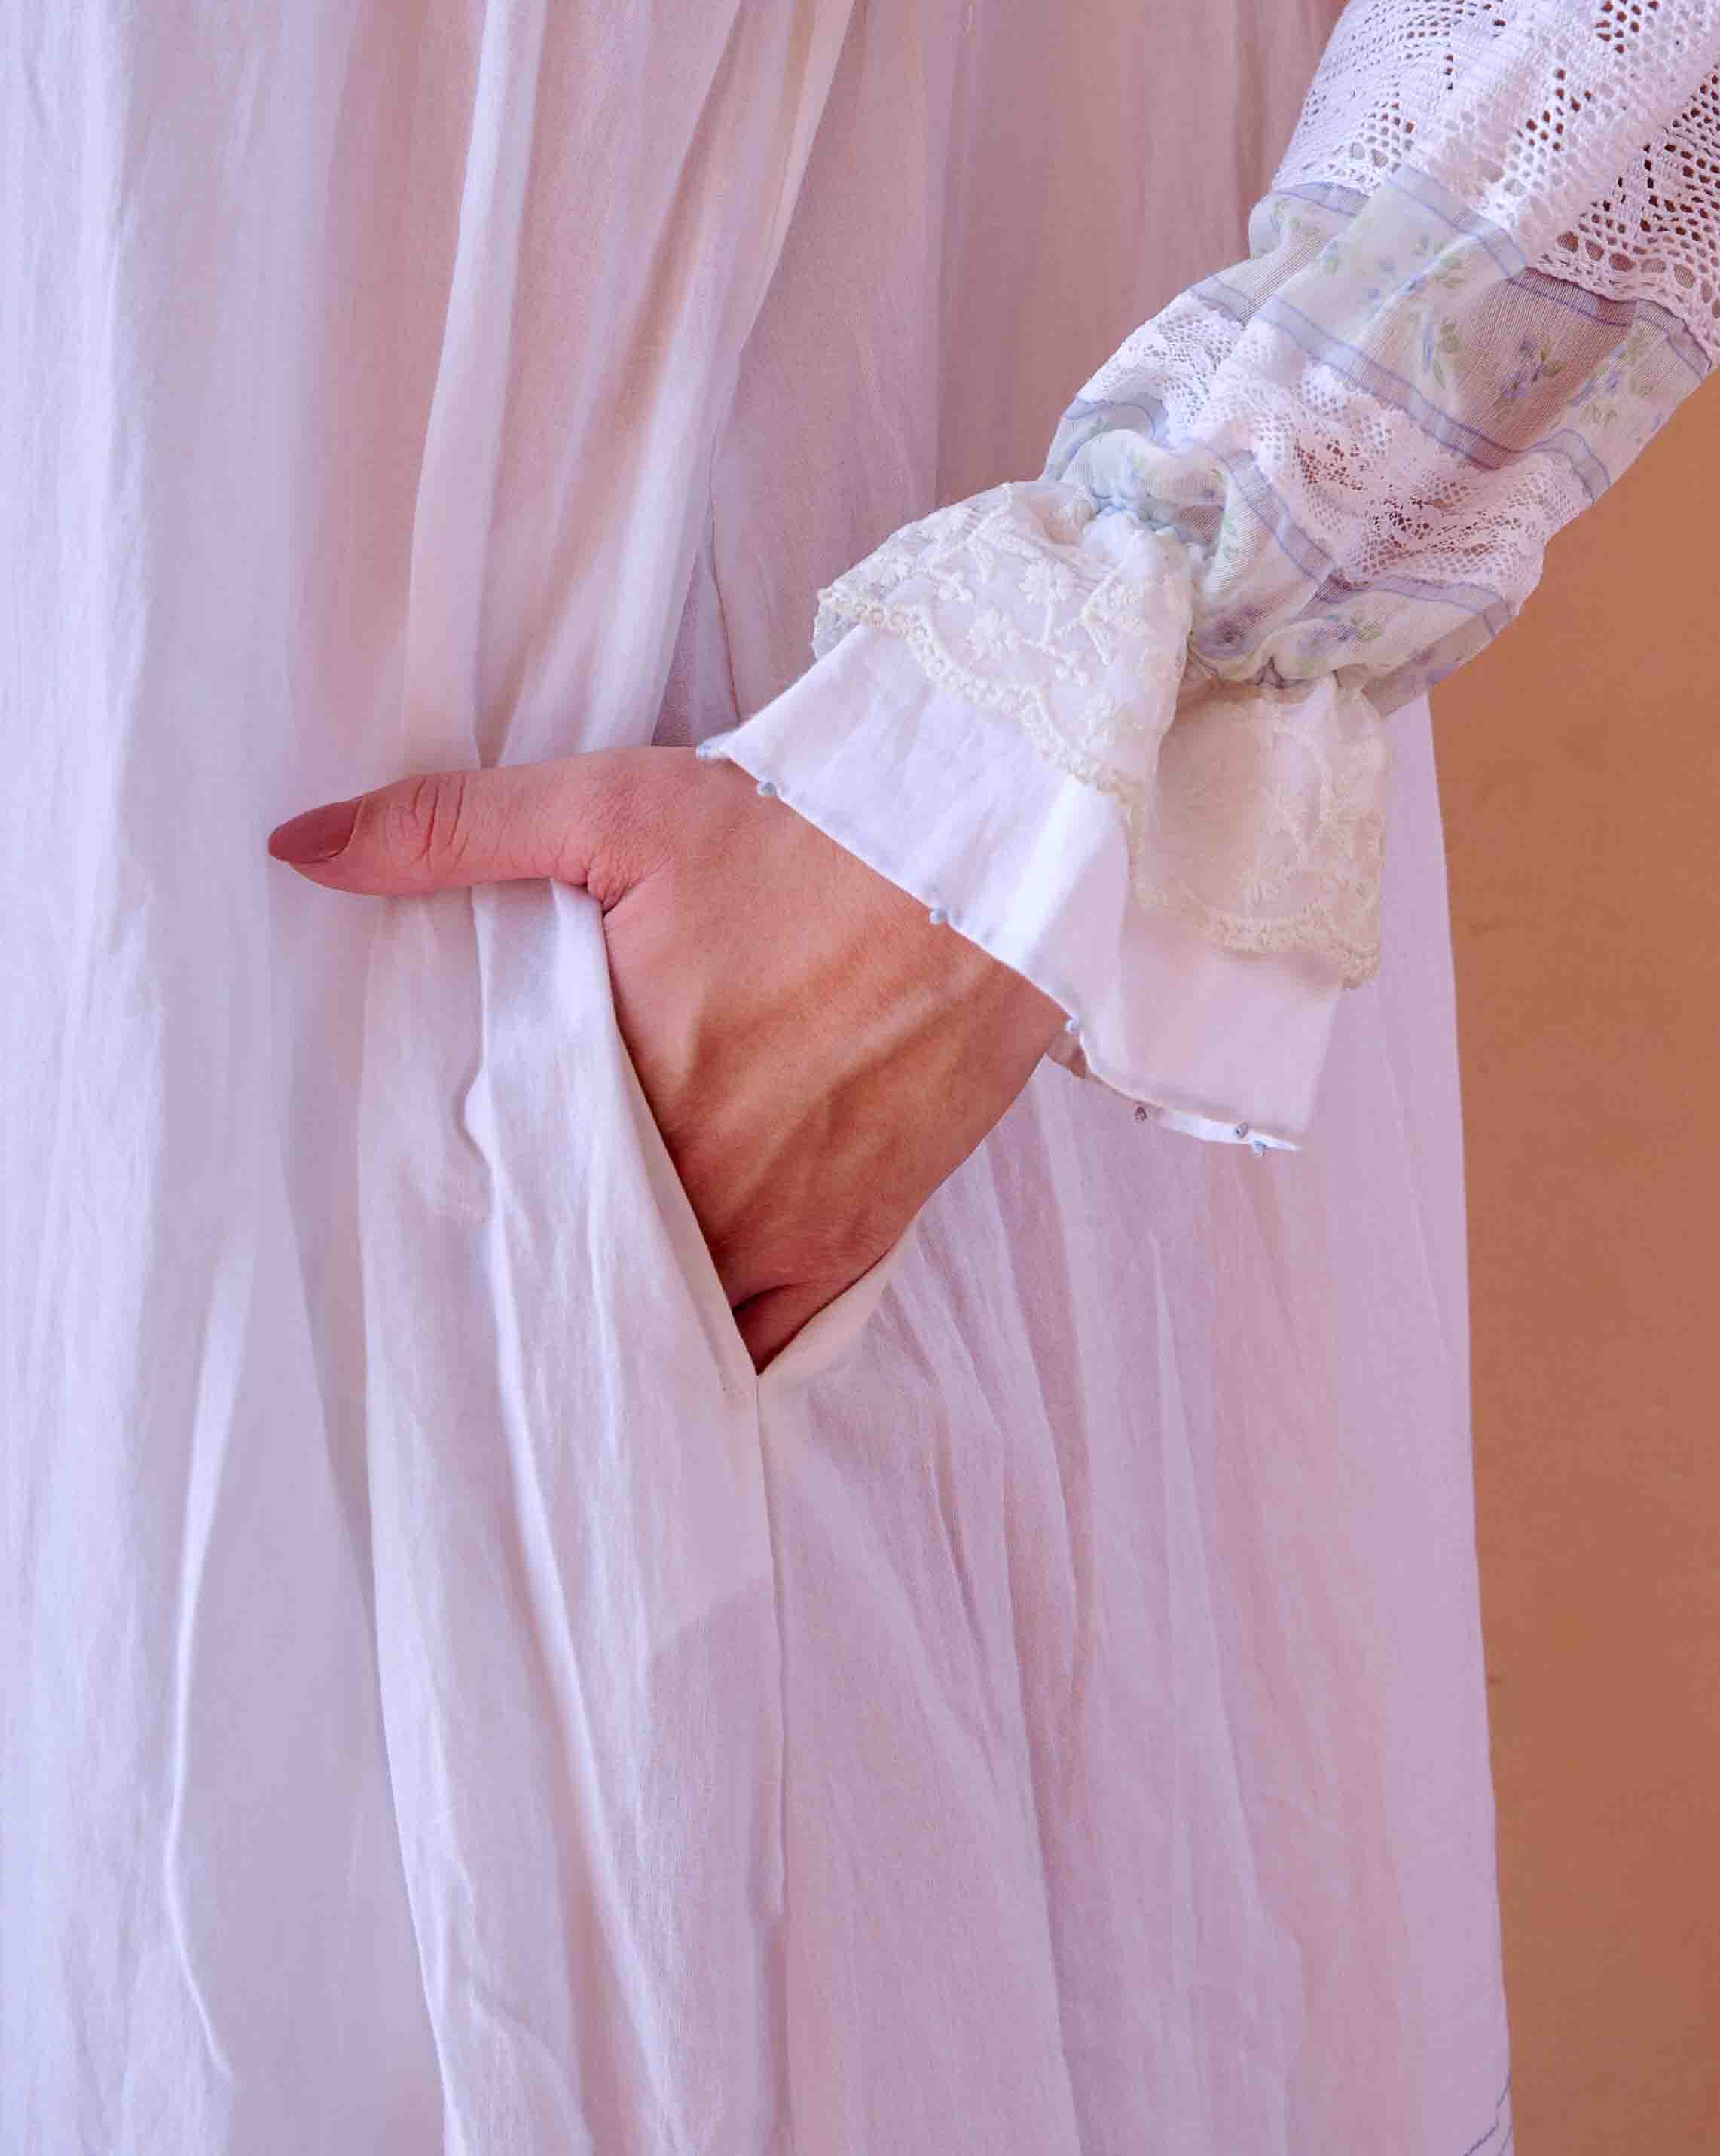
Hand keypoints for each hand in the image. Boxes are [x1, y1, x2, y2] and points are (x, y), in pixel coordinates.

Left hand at [269, 749, 1065, 1365]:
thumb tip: (297, 847)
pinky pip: (762, 1344)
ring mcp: (786, 1225)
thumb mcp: (615, 806)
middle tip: (481, 1264)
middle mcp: (707, 1178)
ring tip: (562, 1308)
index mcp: (629, 1082)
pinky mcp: (855, 1244)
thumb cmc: (802, 832)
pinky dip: (711, 1350)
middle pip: (581, 1263)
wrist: (986, 858)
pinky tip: (666, 1345)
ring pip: (664, 1317)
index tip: (423, 1209)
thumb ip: (450, 829)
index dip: (462, 1203)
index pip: (507, 1186)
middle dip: (533, 1266)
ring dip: (616, 1312)